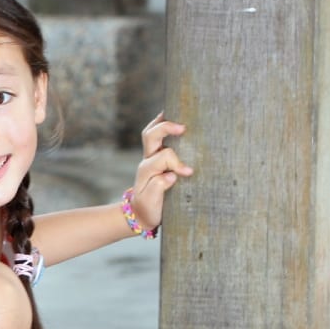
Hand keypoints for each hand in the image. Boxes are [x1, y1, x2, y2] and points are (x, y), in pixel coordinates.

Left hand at [129, 113, 192, 230]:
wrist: (140, 214)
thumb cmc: (148, 209)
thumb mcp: (152, 202)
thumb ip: (159, 187)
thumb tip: (170, 175)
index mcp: (147, 170)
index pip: (165, 157)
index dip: (177, 162)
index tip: (189, 172)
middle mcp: (148, 160)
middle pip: (151, 136)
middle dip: (166, 128)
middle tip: (183, 128)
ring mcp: (151, 157)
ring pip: (152, 132)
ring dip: (163, 121)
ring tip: (178, 114)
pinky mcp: (157, 158)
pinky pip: (158, 136)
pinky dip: (164, 125)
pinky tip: (175, 119)